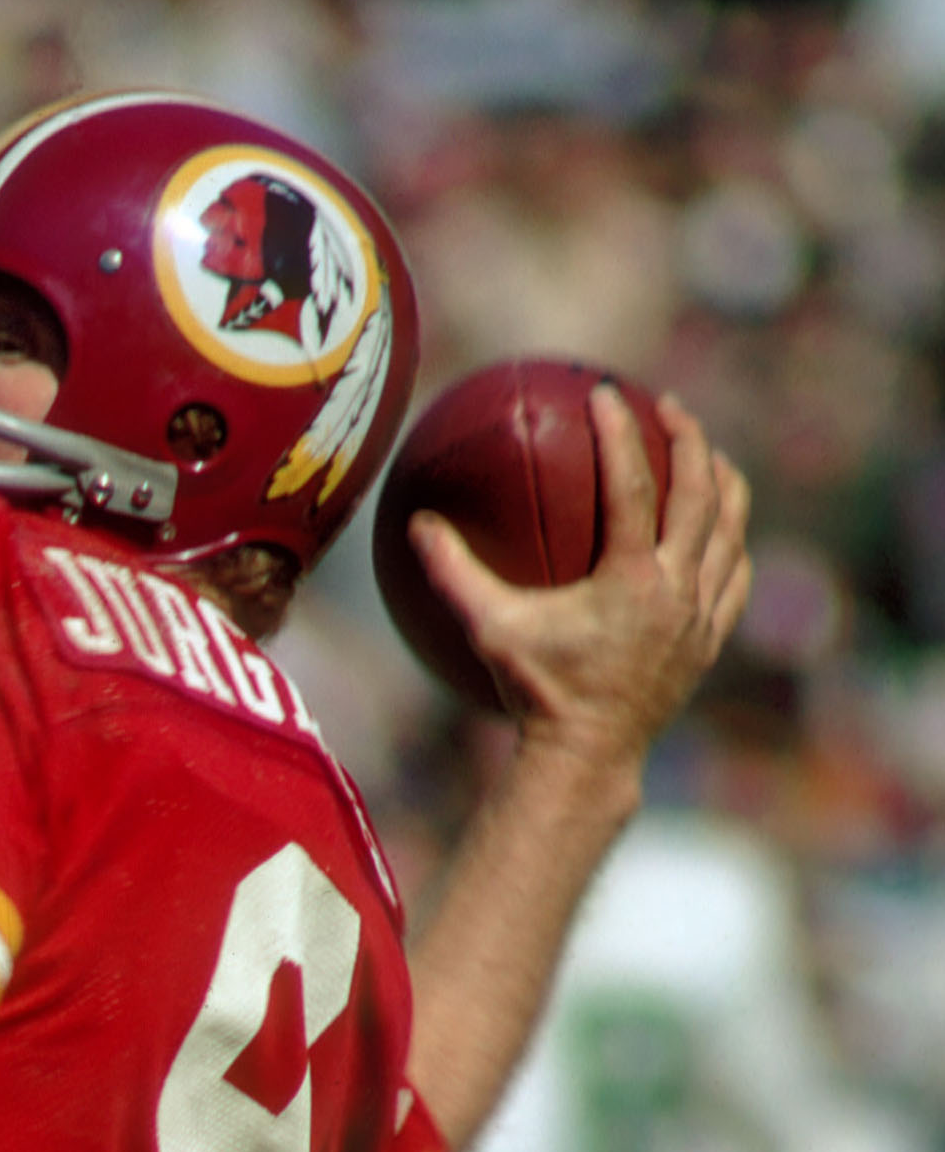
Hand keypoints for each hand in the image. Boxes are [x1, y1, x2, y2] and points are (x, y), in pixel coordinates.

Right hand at [410, 390, 752, 759]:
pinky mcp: (712, 640)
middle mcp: (676, 591)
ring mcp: (701, 616)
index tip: (607, 393)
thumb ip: (453, 575)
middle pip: (701, 494)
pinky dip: (733, 540)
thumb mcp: (489, 631)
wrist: (588, 757)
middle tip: (669, 407)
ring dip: (722, 482)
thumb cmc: (535, 692)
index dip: (620, 434)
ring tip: (705, 454)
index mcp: (629, 581)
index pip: (632, 487)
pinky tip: (721, 525)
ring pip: (731, 529)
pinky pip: (736, 575)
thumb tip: (416, 522)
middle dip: (690, 439)